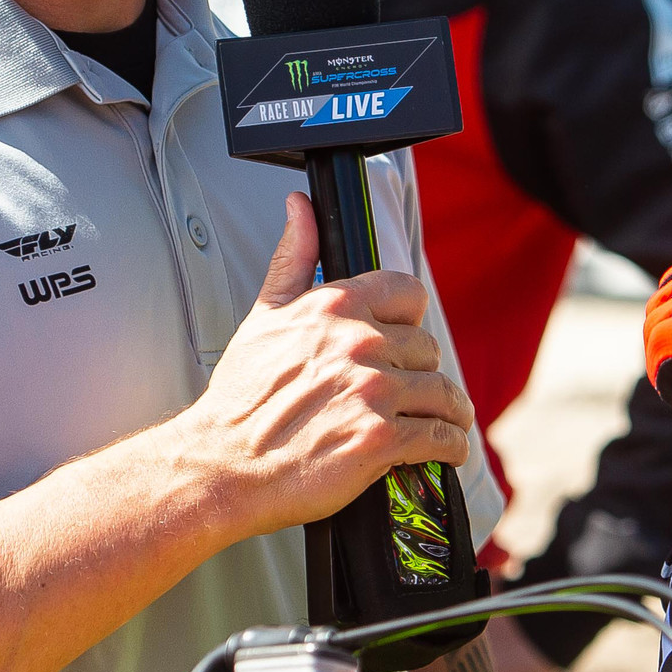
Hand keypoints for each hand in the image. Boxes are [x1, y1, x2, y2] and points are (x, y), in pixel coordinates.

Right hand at [174, 193, 474, 541]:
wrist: (222, 466)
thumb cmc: (241, 398)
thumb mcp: (264, 316)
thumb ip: (293, 258)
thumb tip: (300, 205)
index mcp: (336, 306)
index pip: (410, 292)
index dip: (409, 320)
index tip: (403, 343)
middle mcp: (359, 343)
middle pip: (428, 348)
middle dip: (419, 372)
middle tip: (407, 393)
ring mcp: (373, 391)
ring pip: (443, 393)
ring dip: (447, 411)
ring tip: (443, 423)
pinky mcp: (381, 439)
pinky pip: (442, 436)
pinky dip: (450, 446)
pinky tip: (443, 451)